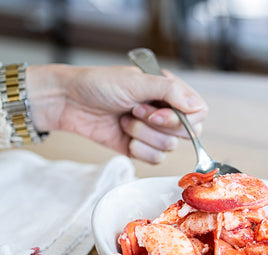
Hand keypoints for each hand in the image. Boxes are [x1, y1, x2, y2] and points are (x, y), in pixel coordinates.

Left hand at [26, 64, 207, 163]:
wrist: (69, 102)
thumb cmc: (99, 84)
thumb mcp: (137, 82)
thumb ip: (170, 91)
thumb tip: (197, 107)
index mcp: (169, 90)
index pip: (198, 111)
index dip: (183, 118)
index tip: (158, 113)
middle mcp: (165, 111)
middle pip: (187, 133)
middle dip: (158, 125)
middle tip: (136, 110)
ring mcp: (153, 131)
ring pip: (168, 147)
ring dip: (142, 134)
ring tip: (124, 119)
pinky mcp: (140, 147)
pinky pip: (154, 159)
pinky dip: (138, 149)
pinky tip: (123, 135)